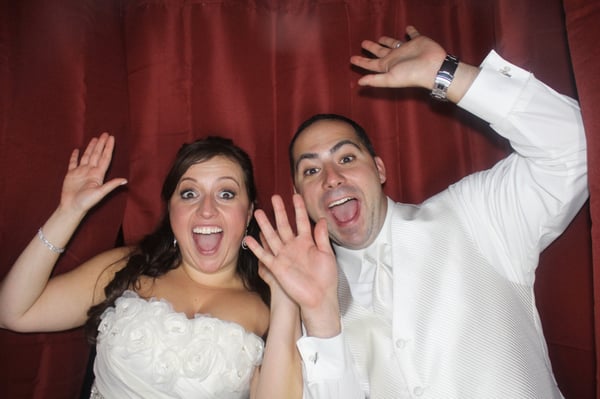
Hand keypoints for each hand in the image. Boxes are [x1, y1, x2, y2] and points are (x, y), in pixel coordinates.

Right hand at [59, 132, 126, 214]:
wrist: (71, 207)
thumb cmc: (86, 202)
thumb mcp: (100, 192)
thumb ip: (111, 185)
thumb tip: (125, 180)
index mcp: (98, 174)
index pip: (105, 157)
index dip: (108, 148)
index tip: (112, 138)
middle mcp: (90, 171)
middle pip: (97, 154)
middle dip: (101, 144)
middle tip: (105, 133)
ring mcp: (80, 172)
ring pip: (87, 156)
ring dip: (91, 147)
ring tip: (95, 138)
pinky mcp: (71, 175)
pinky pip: (73, 163)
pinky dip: (74, 156)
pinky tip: (76, 150)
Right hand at [245, 194, 340, 337]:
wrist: (319, 298)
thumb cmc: (325, 278)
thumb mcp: (327, 254)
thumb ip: (322, 237)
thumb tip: (320, 220)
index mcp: (307, 242)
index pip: (302, 221)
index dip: (299, 208)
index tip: (295, 195)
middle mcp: (294, 247)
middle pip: (284, 225)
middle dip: (280, 211)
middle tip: (275, 197)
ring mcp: (284, 256)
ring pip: (272, 236)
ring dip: (266, 225)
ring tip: (259, 212)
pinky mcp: (277, 267)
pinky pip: (265, 255)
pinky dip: (257, 247)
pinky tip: (249, 239)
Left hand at [351, 25, 479, 101]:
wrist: (433, 67)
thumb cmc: (411, 74)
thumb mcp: (390, 78)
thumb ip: (375, 80)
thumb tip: (359, 82)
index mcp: (387, 66)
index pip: (370, 64)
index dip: (361, 61)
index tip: (351, 59)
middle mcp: (395, 57)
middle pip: (380, 51)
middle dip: (372, 48)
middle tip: (363, 43)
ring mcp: (406, 49)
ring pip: (394, 43)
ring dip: (387, 40)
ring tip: (381, 37)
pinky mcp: (417, 41)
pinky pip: (413, 34)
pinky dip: (411, 31)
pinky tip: (408, 28)